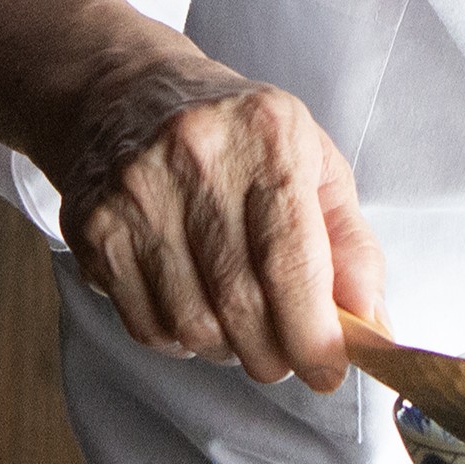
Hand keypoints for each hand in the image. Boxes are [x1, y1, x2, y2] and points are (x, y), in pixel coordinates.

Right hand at [58, 59, 385, 392]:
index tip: (328, 371)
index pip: (291, 261)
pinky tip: (192, 306)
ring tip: (238, 325)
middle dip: (274, 354)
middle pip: (240, 303)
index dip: (314, 334)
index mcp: (267, 135)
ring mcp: (136, 194)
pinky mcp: (94, 228)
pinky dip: (179, 339)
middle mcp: (195, 158)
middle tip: (286, 359)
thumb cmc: (237, 136)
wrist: (125, 93)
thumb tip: (370, 328)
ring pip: (191, 325)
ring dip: (226, 348)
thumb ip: (350, 246)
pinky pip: (146, 325)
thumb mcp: (312, 164)